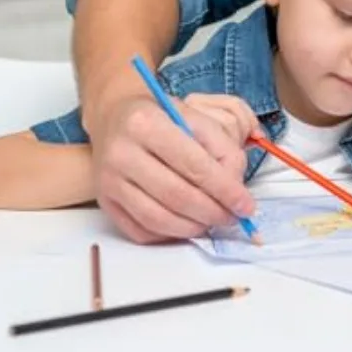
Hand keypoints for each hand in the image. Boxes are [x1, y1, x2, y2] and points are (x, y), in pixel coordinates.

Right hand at [90, 95, 256, 244]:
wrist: (116, 118)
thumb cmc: (162, 117)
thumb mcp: (194, 117)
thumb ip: (221, 146)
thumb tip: (235, 187)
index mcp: (147, 124)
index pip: (194, 165)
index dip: (225, 189)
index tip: (246, 205)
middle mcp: (122, 153)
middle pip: (177, 195)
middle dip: (212, 212)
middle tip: (233, 217)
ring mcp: (108, 181)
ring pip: (158, 218)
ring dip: (194, 227)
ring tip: (213, 222)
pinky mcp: (104, 202)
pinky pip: (141, 230)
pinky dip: (170, 234)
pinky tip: (187, 224)